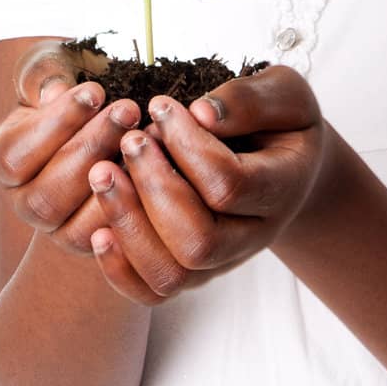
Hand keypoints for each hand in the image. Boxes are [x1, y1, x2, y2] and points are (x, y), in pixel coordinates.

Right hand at [0, 39, 143, 257]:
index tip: (96, 91)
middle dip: (93, 147)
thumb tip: (53, 92)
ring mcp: (59, 229)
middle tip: (129, 109)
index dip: (57, 124)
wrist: (101, 118)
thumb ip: (44, 74)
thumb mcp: (53, 68)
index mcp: (6, 160)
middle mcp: (26, 202)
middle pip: (48, 194)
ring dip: (117, 178)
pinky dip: (136, 205)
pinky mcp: (96, 241)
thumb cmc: (72, 88)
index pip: (16, 155)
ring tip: (146, 135)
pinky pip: (112, 239)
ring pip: (78, 225)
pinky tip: (158, 166)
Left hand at [86, 64, 326, 305]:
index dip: (187, 146)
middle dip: (153, 188)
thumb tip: (200, 113)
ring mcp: (222, 261)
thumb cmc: (281, 120)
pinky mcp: (193, 272)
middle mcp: (254, 236)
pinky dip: (119, 267)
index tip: (160, 106)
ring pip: (172, 274)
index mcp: (283, 189)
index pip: (230, 186)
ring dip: (129, 223)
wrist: (287, 163)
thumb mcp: (284, 94)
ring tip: (103, 172)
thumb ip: (249, 100)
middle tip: (130, 139)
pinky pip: (152, 292)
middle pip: (198, 242)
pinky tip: (99, 226)